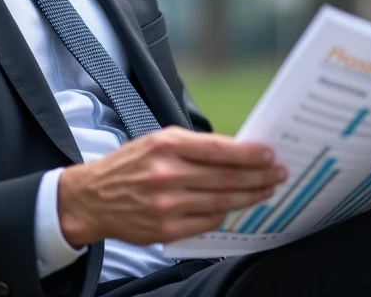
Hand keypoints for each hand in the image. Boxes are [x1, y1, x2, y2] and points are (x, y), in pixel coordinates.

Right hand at [57, 126, 287, 246]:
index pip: (219, 149)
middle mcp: (167, 174)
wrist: (92, 198)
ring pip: (222, 201)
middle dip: (258, 176)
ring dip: (250, 196)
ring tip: (267, 190)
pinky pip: (208, 221)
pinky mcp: (166, 229)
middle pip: (226, 177)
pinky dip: (226, 212)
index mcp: (166, 145)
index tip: (269, 154)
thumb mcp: (156, 141)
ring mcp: (167, 204)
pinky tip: (237, 206)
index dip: (249, 153)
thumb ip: (193, 146)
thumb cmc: (128, 166)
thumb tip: (235, 151)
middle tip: (278, 173)